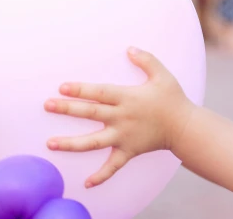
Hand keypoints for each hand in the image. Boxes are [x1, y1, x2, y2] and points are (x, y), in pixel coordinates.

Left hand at [44, 48, 195, 187]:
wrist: (185, 126)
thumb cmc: (173, 99)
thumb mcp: (163, 76)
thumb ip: (147, 60)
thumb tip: (129, 49)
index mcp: (128, 98)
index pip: (100, 92)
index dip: (81, 89)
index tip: (63, 87)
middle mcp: (123, 117)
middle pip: (91, 113)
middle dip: (68, 109)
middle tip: (47, 105)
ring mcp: (124, 136)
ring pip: (93, 142)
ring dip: (71, 143)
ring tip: (50, 143)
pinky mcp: (129, 151)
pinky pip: (113, 166)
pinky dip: (101, 176)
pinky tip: (87, 183)